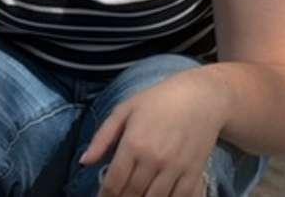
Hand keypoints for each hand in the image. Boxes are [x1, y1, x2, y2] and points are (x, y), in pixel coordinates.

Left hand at [80, 70, 227, 196]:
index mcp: (133, 143)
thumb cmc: (157, 101)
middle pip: (132, 194)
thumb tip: (83, 162)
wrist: (200, 98)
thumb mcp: (124, 111)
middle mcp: (154, 159)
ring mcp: (176, 169)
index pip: (114, 182)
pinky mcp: (194, 173)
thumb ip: (102, 138)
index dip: (105, 196)